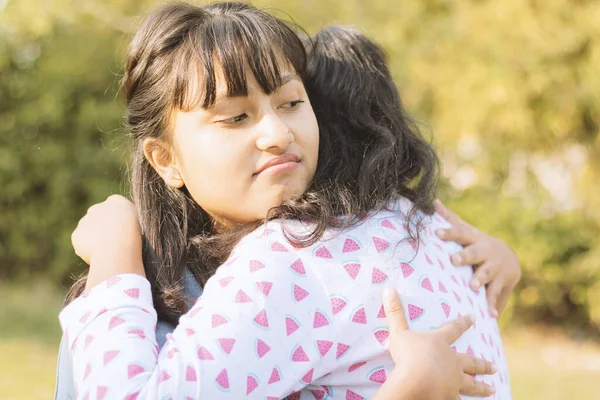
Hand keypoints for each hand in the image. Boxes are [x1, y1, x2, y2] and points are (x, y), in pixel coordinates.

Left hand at [71, 195, 144, 290]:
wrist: (119, 244)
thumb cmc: (137, 236)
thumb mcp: (143, 223)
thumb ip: (134, 222)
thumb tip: (133, 229)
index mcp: (116, 201)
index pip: (116, 209)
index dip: (120, 222)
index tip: (125, 233)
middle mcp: (97, 208)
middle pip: (100, 219)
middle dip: (104, 229)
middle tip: (115, 244)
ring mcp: (85, 221)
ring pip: (89, 232)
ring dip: (95, 240)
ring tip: (108, 253)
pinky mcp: (77, 235)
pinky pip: (82, 244)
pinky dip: (88, 251)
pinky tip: (99, 256)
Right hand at [382, 288, 495, 399]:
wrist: (415, 382)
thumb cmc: (407, 355)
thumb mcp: (398, 332)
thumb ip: (395, 312)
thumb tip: (388, 288)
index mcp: (440, 343)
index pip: (453, 329)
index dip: (463, 323)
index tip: (474, 317)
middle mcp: (452, 362)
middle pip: (470, 362)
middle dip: (482, 364)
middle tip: (494, 367)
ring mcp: (453, 381)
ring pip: (471, 385)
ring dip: (482, 387)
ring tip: (492, 389)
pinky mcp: (449, 397)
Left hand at [433, 199, 520, 316]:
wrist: (508, 256)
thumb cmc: (478, 243)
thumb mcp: (466, 230)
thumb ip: (450, 218)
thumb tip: (432, 201)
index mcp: (474, 239)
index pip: (460, 233)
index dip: (449, 233)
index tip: (436, 233)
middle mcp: (486, 252)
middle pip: (474, 253)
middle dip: (465, 256)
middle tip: (453, 260)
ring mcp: (496, 267)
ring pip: (487, 273)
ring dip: (479, 280)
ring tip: (472, 286)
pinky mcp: (505, 282)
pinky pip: (498, 294)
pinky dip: (494, 304)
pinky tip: (491, 314)